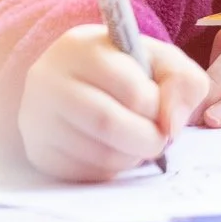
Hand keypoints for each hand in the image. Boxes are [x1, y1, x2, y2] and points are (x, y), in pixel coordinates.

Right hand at [18, 23, 209, 180]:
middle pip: (109, 124)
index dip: (159, 109)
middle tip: (159, 139)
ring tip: (137, 141)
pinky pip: (85, 174)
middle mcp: (48, 79)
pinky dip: (111, 170)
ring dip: (132, 157)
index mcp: (81, 47)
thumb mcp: (160, 61)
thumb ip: (183, 82)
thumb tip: (171, 124)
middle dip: (148, 139)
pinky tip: (113, 150)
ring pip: (99, 154)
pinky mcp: (38, 151)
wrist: (78, 83)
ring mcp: (37, 117)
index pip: (133, 91)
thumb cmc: (125, 70)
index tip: (162, 110)